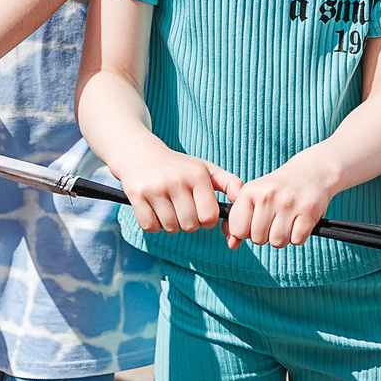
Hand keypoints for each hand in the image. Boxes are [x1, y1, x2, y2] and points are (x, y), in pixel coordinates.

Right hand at [109, 143, 238, 234]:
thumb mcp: (205, 169)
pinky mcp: (136, 195)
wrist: (139, 152)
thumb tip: (243, 199)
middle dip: (187, 223)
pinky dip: (152, 224)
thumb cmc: (178, 166)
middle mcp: (177, 180)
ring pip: (170, 228)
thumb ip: (229, 183)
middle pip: (189, 225)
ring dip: (170, 224)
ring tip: (167, 208)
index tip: (199, 212)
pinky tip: (153, 210)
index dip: (206, 220)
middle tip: (181, 210)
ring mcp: (155, 188)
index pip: (209, 217)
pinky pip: (149, 226)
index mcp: (197, 175)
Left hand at [230, 149, 337, 248]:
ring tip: (287, 220)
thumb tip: (232, 245)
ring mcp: (289, 202)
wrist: (310, 172)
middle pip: (258, 239)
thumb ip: (239, 220)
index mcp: (249, 191)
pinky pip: (297, 240)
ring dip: (283, 236)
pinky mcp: (308, 210)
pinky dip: (298, 236)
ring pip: (277, 242)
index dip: (247, 232)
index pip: (238, 231)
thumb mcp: (253, 196)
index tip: (255, 222)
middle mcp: (267, 195)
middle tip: (275, 219)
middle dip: (266, 235)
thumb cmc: (278, 189)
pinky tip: (299, 220)